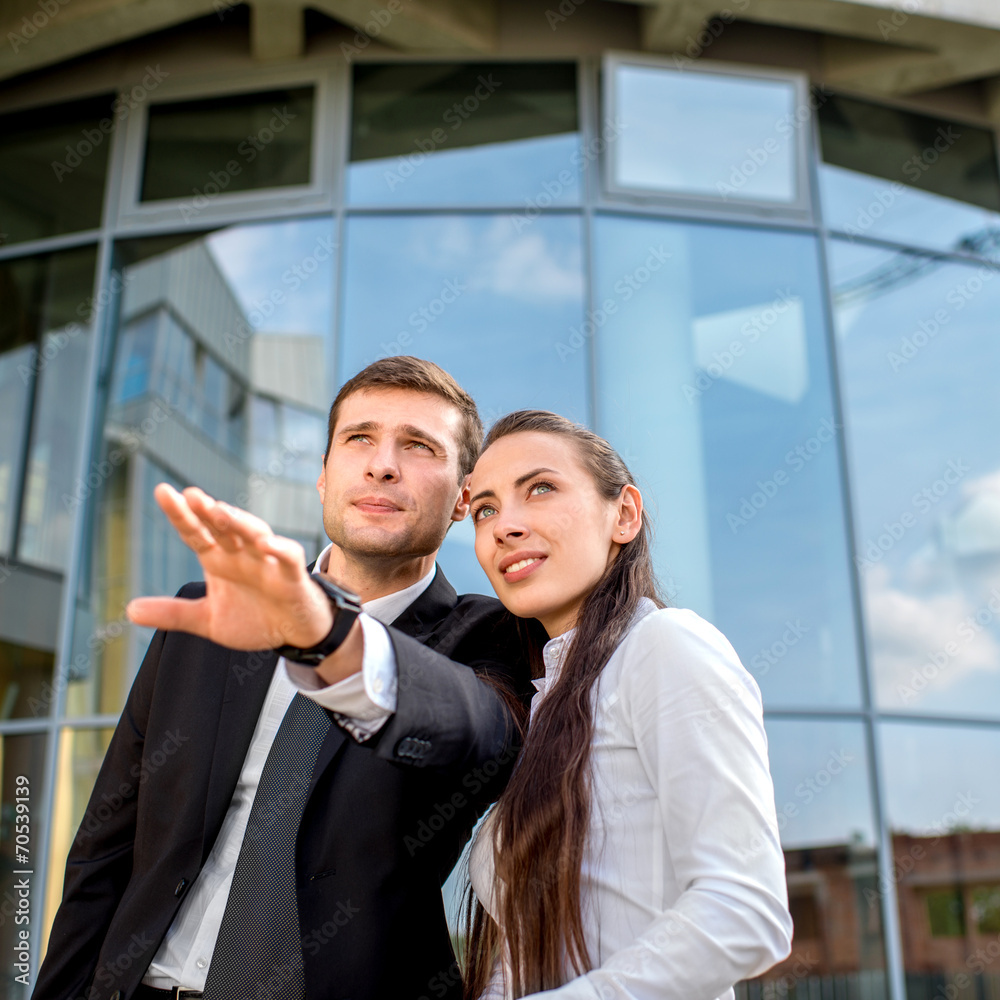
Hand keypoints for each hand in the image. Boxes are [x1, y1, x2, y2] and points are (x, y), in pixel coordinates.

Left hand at [126, 483, 333, 650]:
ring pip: (254, 535)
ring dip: (239, 522)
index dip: (181, 515)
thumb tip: (129, 610)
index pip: (196, 533)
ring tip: (221, 512)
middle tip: (191, 495)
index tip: (163, 492)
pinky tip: (265, 544)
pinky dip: (278, 549)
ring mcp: (267, 563)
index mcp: (219, 560)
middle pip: (224, 528)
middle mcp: (241, 555)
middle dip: (209, 511)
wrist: (294, 632)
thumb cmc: (254, 617)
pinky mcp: (292, 577)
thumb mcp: (207, 620)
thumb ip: (172, 613)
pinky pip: (287, 558)